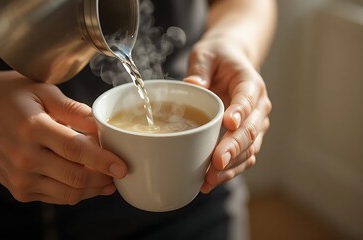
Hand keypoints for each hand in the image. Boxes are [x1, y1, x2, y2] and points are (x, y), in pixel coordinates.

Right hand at [0, 69, 126, 203]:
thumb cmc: (8, 97)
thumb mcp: (42, 91)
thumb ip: (74, 110)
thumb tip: (101, 126)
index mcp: (32, 128)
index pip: (76, 150)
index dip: (104, 161)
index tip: (123, 167)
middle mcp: (24, 157)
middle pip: (75, 177)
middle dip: (103, 178)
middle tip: (119, 173)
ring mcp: (19, 177)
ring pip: (68, 193)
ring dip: (92, 189)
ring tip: (107, 181)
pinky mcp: (18, 189)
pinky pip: (55, 197)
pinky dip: (74, 192)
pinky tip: (85, 182)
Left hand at [184, 38, 271, 193]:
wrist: (230, 63)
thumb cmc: (218, 58)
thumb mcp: (206, 54)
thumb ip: (200, 67)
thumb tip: (193, 83)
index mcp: (250, 83)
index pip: (248, 98)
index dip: (240, 112)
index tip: (228, 124)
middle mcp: (258, 106)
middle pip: (251, 130)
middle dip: (234, 147)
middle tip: (217, 161)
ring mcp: (254, 125)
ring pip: (250, 149)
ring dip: (232, 166)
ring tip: (210, 178)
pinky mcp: (246, 138)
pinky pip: (243, 158)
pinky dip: (230, 171)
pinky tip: (210, 182)